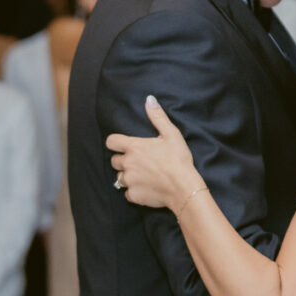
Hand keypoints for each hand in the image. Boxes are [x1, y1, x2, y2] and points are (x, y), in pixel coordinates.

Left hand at [106, 96, 200, 214]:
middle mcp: (127, 164)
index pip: (111, 141)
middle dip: (123, 160)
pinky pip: (127, 192)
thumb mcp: (171, 134)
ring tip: (143, 175)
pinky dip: (134, 190)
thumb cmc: (178, 159)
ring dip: (128, 175)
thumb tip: (149, 99)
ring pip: (119, 177)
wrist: (183, 187)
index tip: (124, 145)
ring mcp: (129, 181)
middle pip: (114, 161)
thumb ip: (158, 117)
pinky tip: (146, 187)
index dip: (116, 143)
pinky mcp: (133, 195)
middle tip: (139, 161)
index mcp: (134, 147)